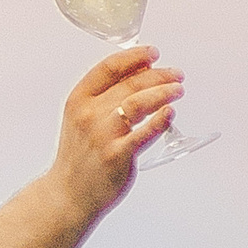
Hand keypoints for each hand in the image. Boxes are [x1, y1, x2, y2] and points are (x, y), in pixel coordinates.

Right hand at [55, 44, 183, 215]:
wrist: (69, 193)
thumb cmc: (79, 157)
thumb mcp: (81, 120)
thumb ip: (104, 98)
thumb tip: (139, 75)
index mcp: (78, 101)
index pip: (108, 68)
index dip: (134, 57)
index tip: (152, 53)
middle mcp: (89, 115)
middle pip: (129, 84)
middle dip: (158, 75)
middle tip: (176, 75)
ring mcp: (103, 135)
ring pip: (138, 103)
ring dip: (163, 92)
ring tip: (178, 90)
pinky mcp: (117, 155)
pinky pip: (144, 133)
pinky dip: (160, 120)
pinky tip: (170, 112)